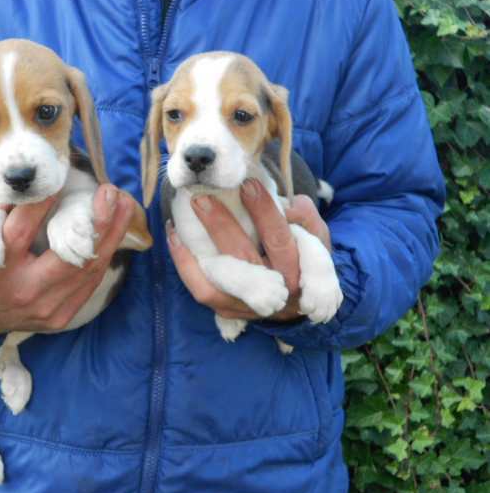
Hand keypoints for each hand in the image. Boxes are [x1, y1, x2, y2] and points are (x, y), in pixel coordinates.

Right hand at [0, 185, 133, 335]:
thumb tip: (13, 191)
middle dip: (96, 221)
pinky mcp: (60, 317)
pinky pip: (89, 284)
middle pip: (69, 253)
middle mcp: (24, 289)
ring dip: (111, 235)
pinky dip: (103, 256)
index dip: (43, 201)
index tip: (59, 178)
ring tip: (124, 205)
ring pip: (88, 269)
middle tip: (110, 192)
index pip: (22, 228)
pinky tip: (114, 233)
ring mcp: (46, 307)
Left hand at [167, 178, 331, 321]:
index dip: (264, 211)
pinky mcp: (227, 309)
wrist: (297, 302)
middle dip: (221, 226)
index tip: (248, 184)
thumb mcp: (317, 237)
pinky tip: (175, 237)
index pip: (279, 239)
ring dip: (196, 247)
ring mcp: (247, 305)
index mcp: (298, 272)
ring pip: (217, 279)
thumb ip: (306, 217)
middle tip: (202, 198)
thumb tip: (289, 203)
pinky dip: (184, 263)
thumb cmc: (304, 259)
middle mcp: (273, 293)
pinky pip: (200, 289)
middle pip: (243, 258)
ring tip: (180, 218)